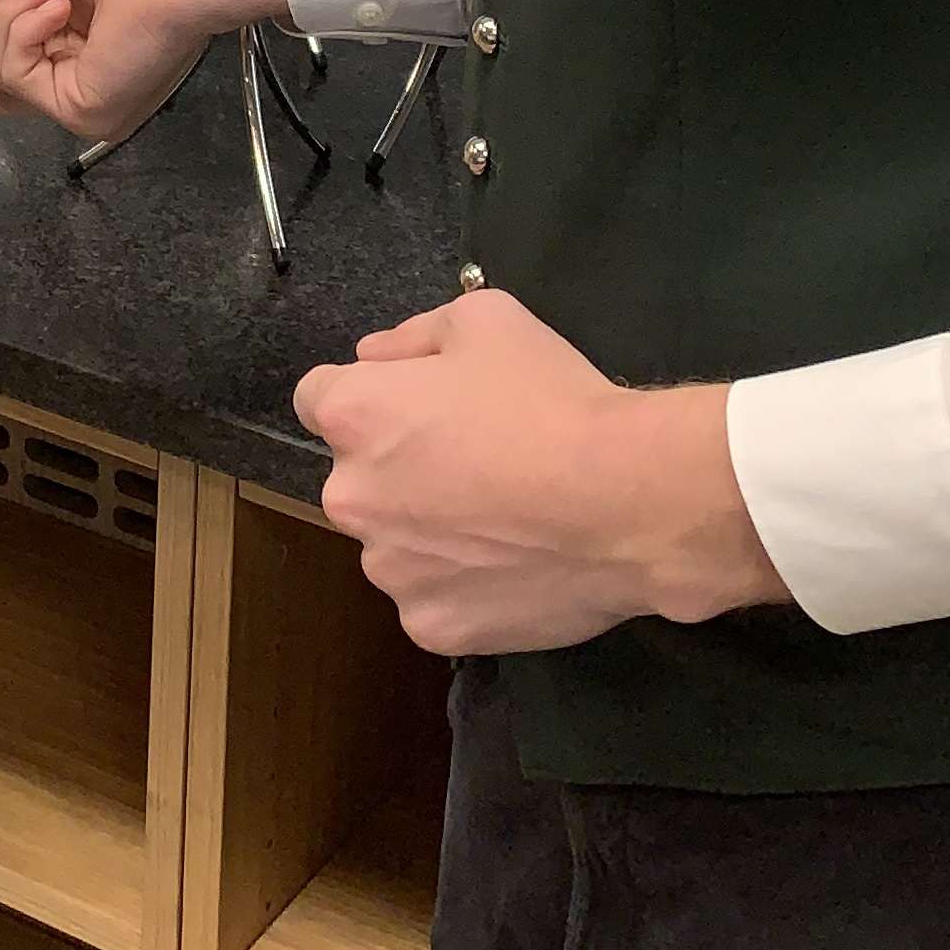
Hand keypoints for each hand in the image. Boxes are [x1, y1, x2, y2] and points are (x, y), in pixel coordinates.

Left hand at [296, 288, 792, 653]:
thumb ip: (413, 336)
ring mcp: (390, 573)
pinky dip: (463, 587)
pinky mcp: (431, 628)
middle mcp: (350, 498)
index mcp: (352, 416)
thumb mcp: (486, 320)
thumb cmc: (552, 400)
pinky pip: (435, 599)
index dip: (371, 398)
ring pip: (395, 544)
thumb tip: (373, 358)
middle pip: (358, 478)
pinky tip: (514, 567)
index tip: (419, 407)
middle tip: (474, 464)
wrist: (630, 502)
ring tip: (503, 522)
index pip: (319, 400)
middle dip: (398, 468)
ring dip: (427, 532)